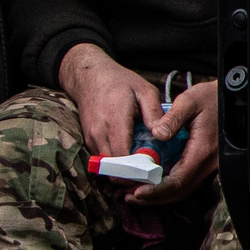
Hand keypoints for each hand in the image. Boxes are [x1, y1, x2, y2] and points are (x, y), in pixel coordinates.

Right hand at [58, 44, 160, 163]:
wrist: (89, 76)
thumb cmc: (120, 82)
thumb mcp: (145, 91)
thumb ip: (154, 113)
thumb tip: (162, 134)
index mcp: (115, 122)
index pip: (124, 158)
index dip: (139, 169)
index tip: (155, 169)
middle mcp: (99, 133)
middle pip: (115, 168)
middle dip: (133, 174)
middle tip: (152, 172)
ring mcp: (91, 138)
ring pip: (107, 167)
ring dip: (124, 170)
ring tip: (142, 165)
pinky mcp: (88, 141)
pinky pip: (102, 160)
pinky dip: (116, 163)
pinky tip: (130, 157)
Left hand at [134, 78, 219, 204]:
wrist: (234, 100)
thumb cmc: (212, 98)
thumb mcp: (189, 101)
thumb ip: (172, 119)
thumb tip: (157, 134)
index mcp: (202, 151)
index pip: (177, 181)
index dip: (156, 190)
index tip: (136, 192)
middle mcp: (208, 164)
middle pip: (180, 192)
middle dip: (154, 198)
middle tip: (130, 196)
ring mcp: (209, 166)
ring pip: (184, 190)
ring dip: (161, 195)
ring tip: (137, 193)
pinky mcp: (206, 164)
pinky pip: (188, 182)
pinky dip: (169, 187)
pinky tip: (154, 182)